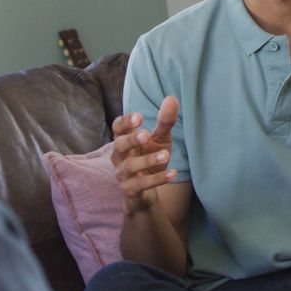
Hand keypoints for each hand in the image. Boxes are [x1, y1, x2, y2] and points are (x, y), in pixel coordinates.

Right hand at [110, 96, 178, 213]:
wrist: (145, 192)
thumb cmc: (150, 159)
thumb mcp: (160, 139)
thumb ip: (165, 121)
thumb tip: (172, 98)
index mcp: (124, 140)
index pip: (117, 128)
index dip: (125, 122)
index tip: (139, 118)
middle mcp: (119, 156)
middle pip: (118, 145)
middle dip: (131, 139)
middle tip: (145, 134)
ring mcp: (123, 174)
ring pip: (130, 166)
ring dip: (148, 160)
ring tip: (166, 155)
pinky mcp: (130, 190)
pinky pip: (141, 185)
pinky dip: (157, 179)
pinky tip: (173, 173)